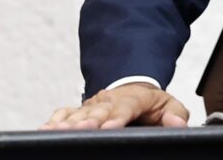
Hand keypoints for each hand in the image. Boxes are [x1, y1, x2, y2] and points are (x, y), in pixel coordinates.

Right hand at [40, 83, 188, 129]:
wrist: (134, 91)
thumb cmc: (150, 105)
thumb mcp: (170, 107)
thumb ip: (176, 115)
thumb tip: (176, 124)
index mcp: (135, 98)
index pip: (127, 106)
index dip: (118, 117)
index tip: (111, 126)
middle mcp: (110, 99)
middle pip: (99, 110)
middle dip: (90, 120)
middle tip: (83, 129)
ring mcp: (93, 104)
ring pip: (79, 112)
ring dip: (69, 122)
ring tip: (58, 130)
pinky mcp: (79, 110)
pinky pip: (65, 113)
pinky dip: (55, 120)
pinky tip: (46, 130)